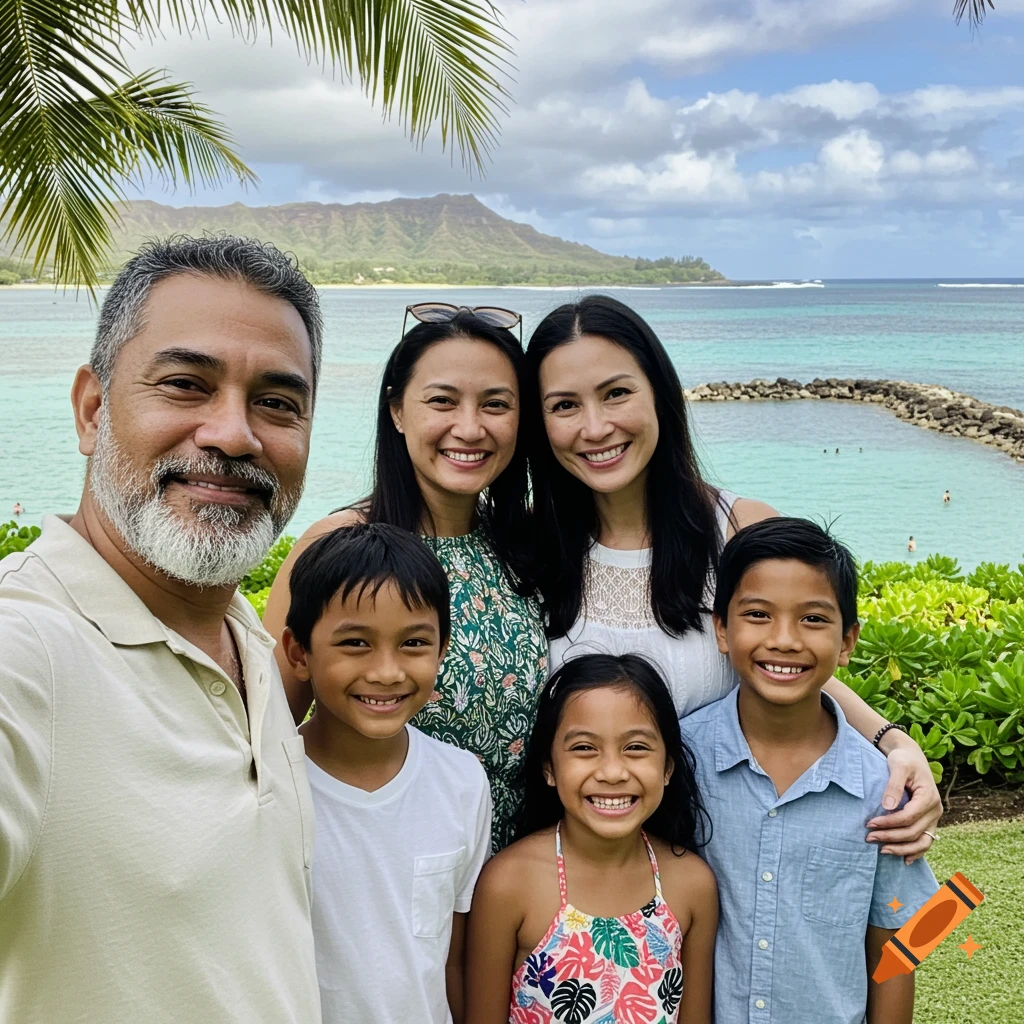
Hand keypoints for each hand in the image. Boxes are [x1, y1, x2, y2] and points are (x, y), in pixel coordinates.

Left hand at [866, 742, 941, 863]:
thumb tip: (887, 807)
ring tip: (882, 850)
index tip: (869, 824)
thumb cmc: (903, 759)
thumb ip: (893, 785)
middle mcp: (935, 810)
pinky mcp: (929, 821)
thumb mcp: (898, 765)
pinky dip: (916, 852)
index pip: (908, 817)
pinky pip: (926, 841)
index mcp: (928, 796)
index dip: (889, 823)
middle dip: (890, 837)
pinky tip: (904, 860)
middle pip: (913, 832)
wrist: (911, 757)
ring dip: (902, 849)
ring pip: (922, 842)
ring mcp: (934, 817)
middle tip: (868, 837)